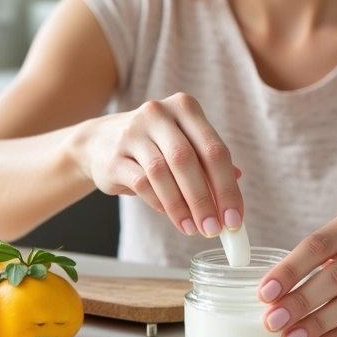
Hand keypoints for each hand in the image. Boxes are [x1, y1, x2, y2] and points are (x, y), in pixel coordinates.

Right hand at [71, 92, 242, 237]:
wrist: (99, 141)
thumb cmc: (154, 145)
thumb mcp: (184, 144)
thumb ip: (209, 162)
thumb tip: (237, 182)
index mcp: (185, 107)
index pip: (214, 149)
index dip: (227, 187)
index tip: (234, 218)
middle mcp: (160, 114)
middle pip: (188, 160)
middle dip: (204, 200)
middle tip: (214, 228)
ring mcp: (134, 132)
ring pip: (163, 173)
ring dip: (181, 206)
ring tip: (192, 228)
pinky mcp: (115, 155)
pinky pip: (142, 183)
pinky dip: (159, 203)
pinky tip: (171, 216)